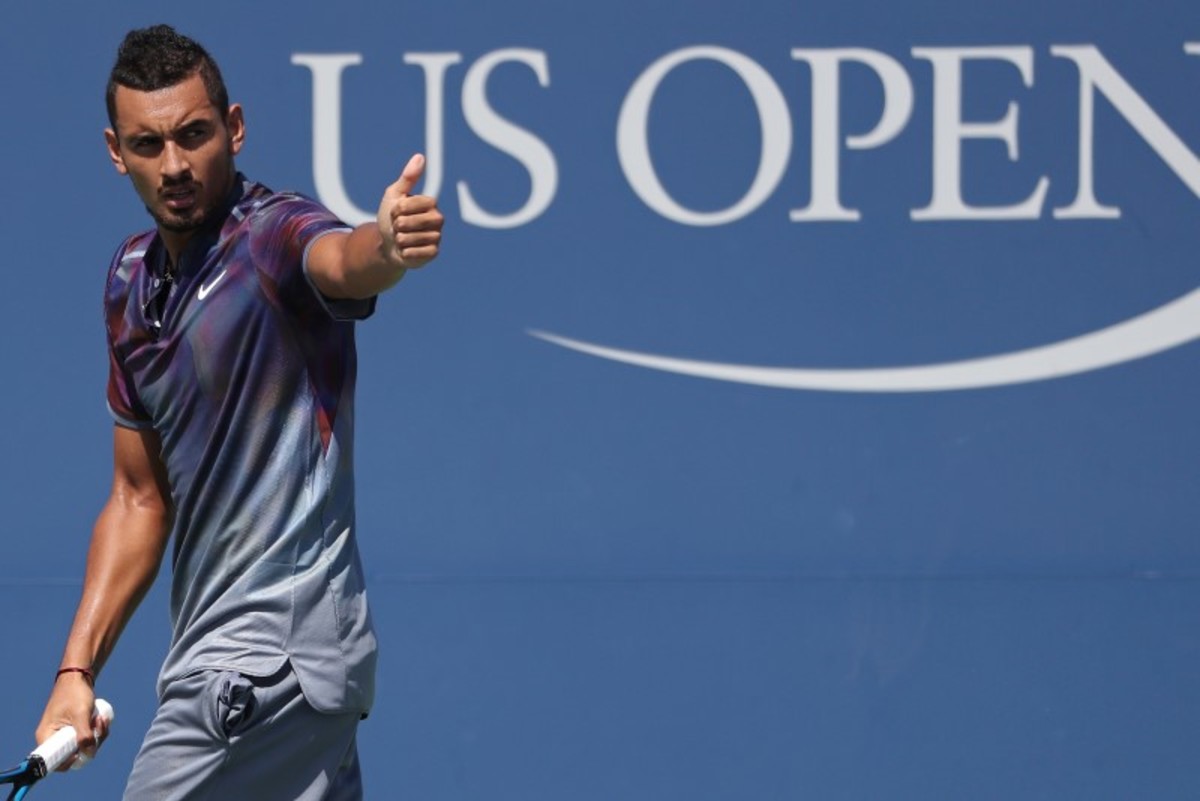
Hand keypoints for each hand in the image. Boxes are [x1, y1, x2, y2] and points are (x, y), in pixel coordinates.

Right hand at [35, 674, 106, 770]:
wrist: (79, 676)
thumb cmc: (75, 693)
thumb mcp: (81, 714)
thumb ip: (84, 736)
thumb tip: (89, 755)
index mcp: (46, 736)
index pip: (54, 762)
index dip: (71, 762)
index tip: (86, 750)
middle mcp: (52, 738)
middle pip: (74, 755)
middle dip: (91, 743)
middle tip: (99, 725)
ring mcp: (64, 734)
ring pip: (84, 746)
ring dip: (97, 735)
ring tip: (101, 718)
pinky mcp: (74, 730)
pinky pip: (88, 738)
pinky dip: (97, 731)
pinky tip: (101, 718)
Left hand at [376, 153, 443, 269]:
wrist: (388, 244)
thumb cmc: (391, 218)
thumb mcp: (394, 195)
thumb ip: (408, 177)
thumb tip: (420, 156)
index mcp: (430, 203)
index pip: (408, 205)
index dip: (396, 210)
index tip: (396, 212)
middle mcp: (438, 219)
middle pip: (408, 222)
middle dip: (396, 226)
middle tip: (399, 227)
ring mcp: (437, 237)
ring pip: (409, 238)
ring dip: (399, 240)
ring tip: (402, 238)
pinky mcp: (434, 252)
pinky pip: (414, 253)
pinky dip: (404, 252)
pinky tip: (406, 250)